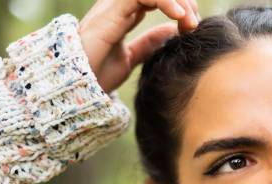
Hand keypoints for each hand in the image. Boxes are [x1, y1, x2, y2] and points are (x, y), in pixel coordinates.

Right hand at [79, 0, 199, 93]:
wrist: (77, 87)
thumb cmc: (97, 74)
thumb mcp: (130, 58)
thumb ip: (148, 44)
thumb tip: (170, 32)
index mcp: (124, 13)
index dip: (179, 6)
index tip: (192, 28)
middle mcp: (119, 4)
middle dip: (182, 1)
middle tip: (195, 24)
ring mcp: (115, 4)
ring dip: (177, 1)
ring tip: (190, 22)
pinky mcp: (112, 10)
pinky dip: (165, 1)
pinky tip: (179, 17)